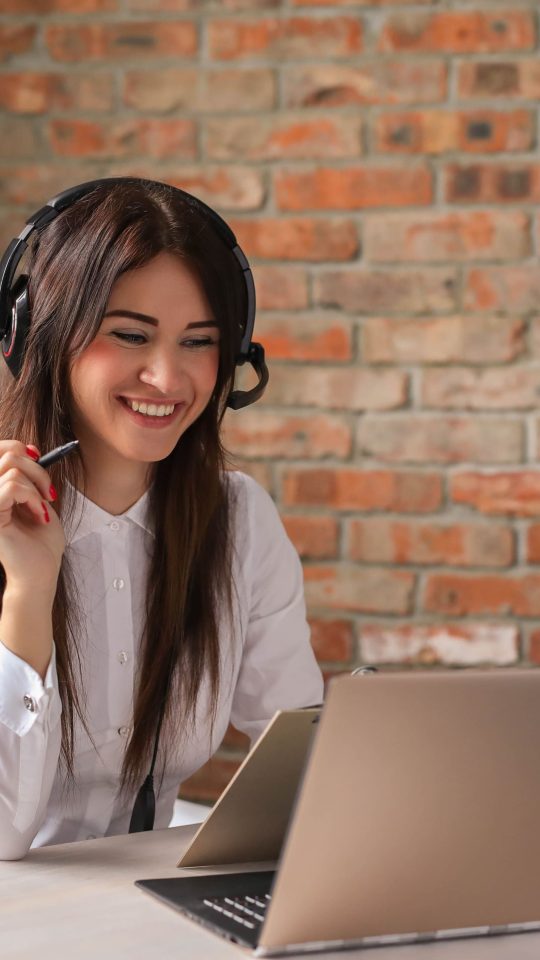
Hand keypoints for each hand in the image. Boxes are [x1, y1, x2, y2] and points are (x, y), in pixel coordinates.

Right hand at [0, 441, 64, 596]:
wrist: (40, 573)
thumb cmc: (40, 543)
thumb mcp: (36, 500)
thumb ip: (28, 475)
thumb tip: (28, 448)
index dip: (20, 449)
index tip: (40, 463)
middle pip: (7, 454)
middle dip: (37, 470)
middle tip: (48, 493)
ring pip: (11, 468)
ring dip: (37, 487)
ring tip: (42, 509)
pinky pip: (12, 486)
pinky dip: (32, 497)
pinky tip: (39, 516)